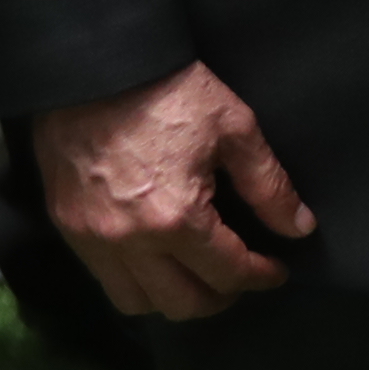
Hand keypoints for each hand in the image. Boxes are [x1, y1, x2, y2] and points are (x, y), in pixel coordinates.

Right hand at [34, 62, 310, 321]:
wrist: (95, 64)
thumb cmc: (169, 90)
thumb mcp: (234, 127)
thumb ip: (269, 185)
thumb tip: (300, 227)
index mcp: (176, 219)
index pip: (228, 273)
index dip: (261, 277)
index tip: (276, 271)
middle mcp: (131, 243)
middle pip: (184, 304)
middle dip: (222, 296)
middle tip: (241, 275)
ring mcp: (93, 239)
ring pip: (139, 303)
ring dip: (175, 297)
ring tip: (197, 274)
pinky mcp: (68, 228)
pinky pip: (105, 279)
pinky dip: (137, 282)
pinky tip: (157, 259)